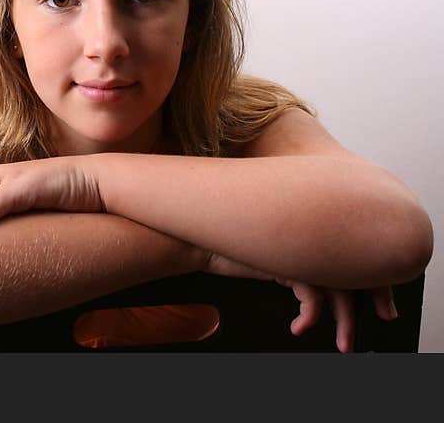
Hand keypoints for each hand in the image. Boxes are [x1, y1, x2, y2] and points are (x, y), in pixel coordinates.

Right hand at [205, 253, 398, 352]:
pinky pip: (312, 293)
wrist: (198, 240)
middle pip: (356, 267)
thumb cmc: (227, 250)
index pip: (353, 254)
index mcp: (310, 237)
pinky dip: (311, 315)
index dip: (373, 279)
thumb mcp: (267, 261)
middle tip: (379, 322)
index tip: (382, 303)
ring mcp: (298, 248)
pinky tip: (299, 327)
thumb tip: (317, 296)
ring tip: (342, 344)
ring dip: (345, 321)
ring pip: (340, 285)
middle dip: (373, 298)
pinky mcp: (286, 260)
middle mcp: (310, 240)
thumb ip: (294, 268)